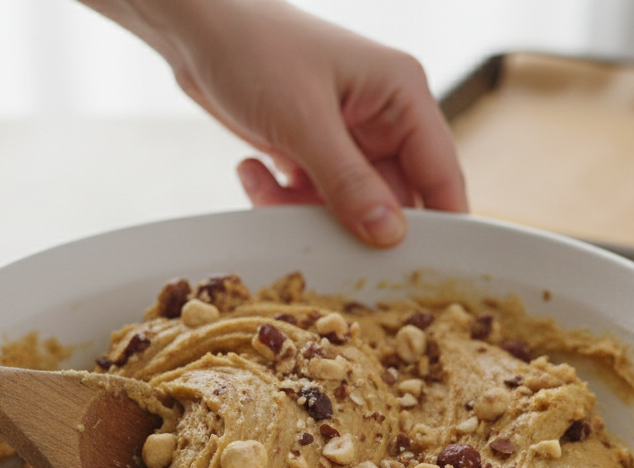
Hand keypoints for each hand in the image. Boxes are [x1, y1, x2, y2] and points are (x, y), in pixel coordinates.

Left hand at [84, 0, 467, 246]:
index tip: (421, 272)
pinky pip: (312, 198)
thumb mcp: (304, 121)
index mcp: (403, 95)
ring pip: (348, 205)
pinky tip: (252, 170)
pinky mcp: (311, 149)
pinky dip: (282, 199)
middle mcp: (383, 117)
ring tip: (266, 188)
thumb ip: (349, 183)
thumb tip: (391, 236)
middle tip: (319, 240)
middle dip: (353, 224)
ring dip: (305, 211)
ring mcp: (346, 136)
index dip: (438, 226)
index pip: (441, 174)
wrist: (192, 28)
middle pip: (393, 200)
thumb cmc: (253, 49)